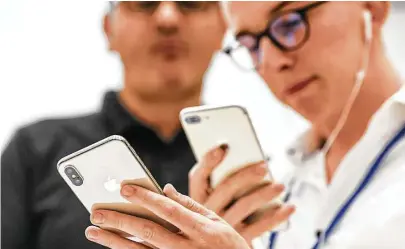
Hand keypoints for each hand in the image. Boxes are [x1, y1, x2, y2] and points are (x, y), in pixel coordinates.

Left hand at [86, 184, 250, 248]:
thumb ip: (191, 205)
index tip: (124, 188)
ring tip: (93, 230)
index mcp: (202, 229)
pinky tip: (112, 247)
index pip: (168, 210)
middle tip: (97, 211)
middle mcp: (188, 247)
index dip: (145, 198)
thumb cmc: (229, 246)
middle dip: (121, 220)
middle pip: (148, 231)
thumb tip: (167, 189)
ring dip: (114, 241)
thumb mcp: (218, 222)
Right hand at [189, 145, 294, 242]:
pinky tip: (289, 207)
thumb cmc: (223, 213)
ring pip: (243, 206)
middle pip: (225, 188)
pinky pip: (259, 227)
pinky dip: (277, 217)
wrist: (220, 247)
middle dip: (246, 174)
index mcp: (197, 198)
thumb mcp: (214, 197)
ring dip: (264, 194)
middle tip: (264, 166)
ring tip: (280, 186)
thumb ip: (221, 179)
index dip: (209, 160)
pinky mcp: (237, 240)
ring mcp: (221, 227)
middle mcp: (205, 213)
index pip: (198, 176)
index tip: (224, 145)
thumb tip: (243, 157)